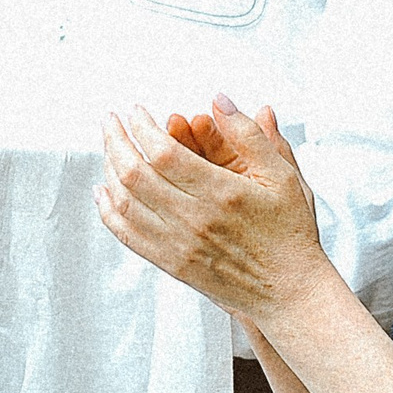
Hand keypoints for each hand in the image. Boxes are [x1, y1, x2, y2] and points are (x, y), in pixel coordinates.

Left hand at [97, 95, 331, 322]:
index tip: (136, 111)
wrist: (289, 292)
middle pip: (135, 174)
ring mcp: (178, 244)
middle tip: (111, 121)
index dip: (142, 127)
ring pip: (125, 202)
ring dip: (109, 169)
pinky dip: (108, 210)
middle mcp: (194, 219)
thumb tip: (219, 100)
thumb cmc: (288, 233)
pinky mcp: (171, 264)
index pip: (163, 153)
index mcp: (221, 193)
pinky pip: (127, 234)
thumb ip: (249, 135)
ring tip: (109, 147)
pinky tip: (103, 191)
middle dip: (115, 140)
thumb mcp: (283, 175)